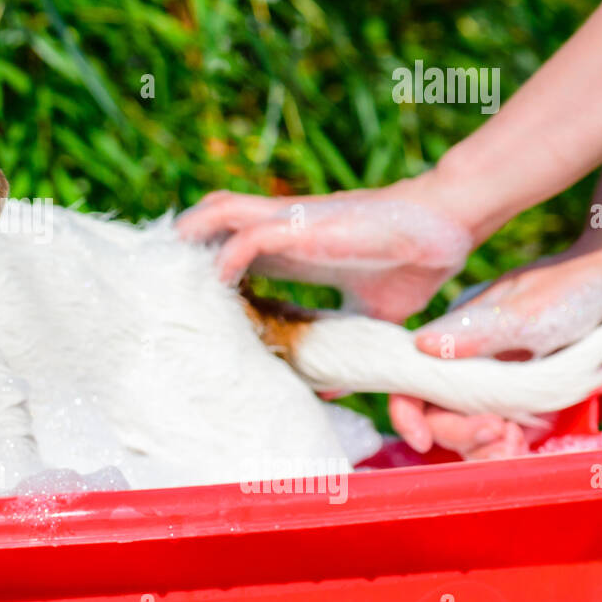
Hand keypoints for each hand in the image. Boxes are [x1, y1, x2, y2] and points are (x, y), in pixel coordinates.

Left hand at [176, 180, 472, 321]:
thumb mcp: (371, 313)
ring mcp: (289, 223)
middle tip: (155, 279)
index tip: (179, 299)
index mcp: (290, 247)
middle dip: (180, 245)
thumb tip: (329, 387)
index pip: (228, 249)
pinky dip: (227, 256)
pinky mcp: (304, 225)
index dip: (201, 269)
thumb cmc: (412, 262)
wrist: (445, 227)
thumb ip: (343, 340)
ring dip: (191, 239)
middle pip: (209, 223)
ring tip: (168, 271)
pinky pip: (250, 236)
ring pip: (218, 214)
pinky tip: (215, 280)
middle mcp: (280, 230)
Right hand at [391, 236, 601, 456]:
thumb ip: (476, 331)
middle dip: (459, 433)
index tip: (422, 440)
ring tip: (514, 442)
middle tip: (500, 432)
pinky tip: (524, 442)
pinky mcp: (520, 401)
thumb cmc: (571, 288)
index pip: (409, 380)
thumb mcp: (527, 312)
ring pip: (467, 430)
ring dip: (484, 446)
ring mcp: (492, 385)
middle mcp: (464, 365)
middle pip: (437, 414)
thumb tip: (420, 345)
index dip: (407, 413)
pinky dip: (507, 447)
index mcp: (452, 338)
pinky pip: (500, 435)